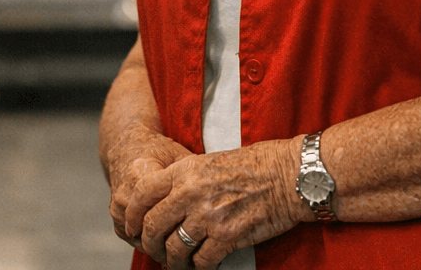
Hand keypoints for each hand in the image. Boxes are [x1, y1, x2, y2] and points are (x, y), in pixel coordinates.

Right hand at [107, 123, 192, 250]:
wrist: (127, 148)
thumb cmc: (157, 151)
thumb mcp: (179, 156)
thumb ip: (193, 176)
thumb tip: (218, 194)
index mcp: (140, 174)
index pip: (160, 209)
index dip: (181, 225)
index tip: (199, 233)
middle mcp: (125, 193)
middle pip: (150, 229)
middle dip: (172, 242)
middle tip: (195, 251)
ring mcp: (117, 206)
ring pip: (141, 238)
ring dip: (161, 246)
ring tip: (184, 252)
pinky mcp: (116, 216)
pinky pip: (134, 238)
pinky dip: (150, 242)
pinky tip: (168, 243)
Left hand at [129, 137, 306, 268]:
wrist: (288, 175)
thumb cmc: (254, 166)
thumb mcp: (210, 161)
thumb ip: (185, 179)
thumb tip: (165, 202)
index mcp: (185, 170)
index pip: (142, 193)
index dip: (132, 214)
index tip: (132, 226)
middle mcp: (191, 193)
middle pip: (153, 226)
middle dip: (150, 244)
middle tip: (156, 251)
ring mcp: (209, 216)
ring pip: (175, 249)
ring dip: (174, 261)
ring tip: (179, 263)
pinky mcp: (228, 236)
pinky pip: (202, 261)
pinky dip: (199, 267)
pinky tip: (202, 265)